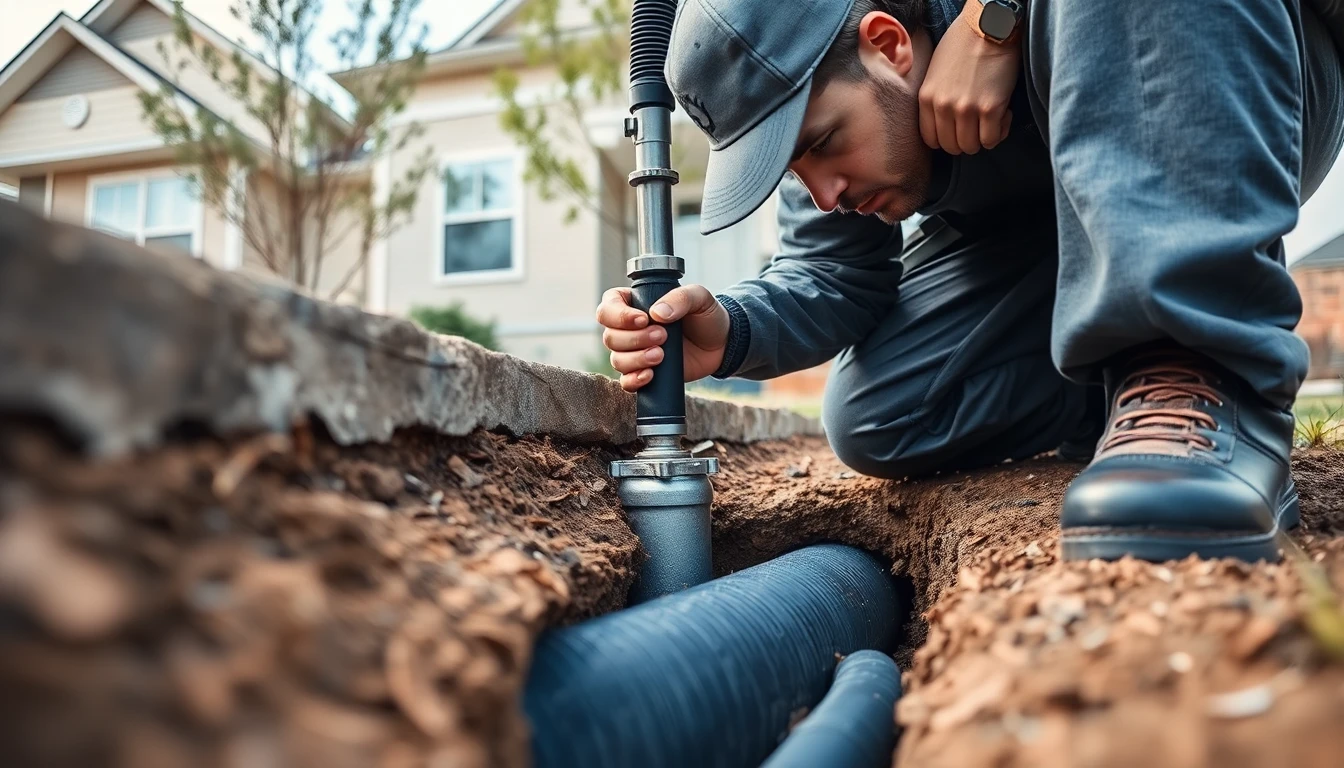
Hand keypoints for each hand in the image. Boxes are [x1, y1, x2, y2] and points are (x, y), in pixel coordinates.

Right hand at [596, 284, 730, 391]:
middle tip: (662, 336)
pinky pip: (626, 382)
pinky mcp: (644, 372)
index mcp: (635, 304)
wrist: (721, 344)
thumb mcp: (699, 297)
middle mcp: (629, 329)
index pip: (608, 307)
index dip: (618, 316)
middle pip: (610, 337)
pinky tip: (650, 375)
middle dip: (634, 339)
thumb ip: (680, 298)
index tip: (643, 320)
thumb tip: (658, 313)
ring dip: (636, 359)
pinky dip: (634, 380)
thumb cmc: (706, 316)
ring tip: (661, 355)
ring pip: (617, 360)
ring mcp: (635, 352)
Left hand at [917, 9, 1019, 154]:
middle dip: (966, 140)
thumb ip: (934, 98)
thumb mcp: (934, 72)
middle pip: (951, 147)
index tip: (958, 130)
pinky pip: (992, 139)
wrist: (989, 26)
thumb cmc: (963, 44)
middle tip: (978, 125)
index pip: (931, 140)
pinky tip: (1004, 114)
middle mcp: (943, 107)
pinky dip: (1000, 132)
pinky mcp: (990, 108)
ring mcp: (966, 109)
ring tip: (991, 119)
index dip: (947, 139)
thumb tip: (941, 123)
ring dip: (983, 138)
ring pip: (971, 147)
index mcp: (926, 99)